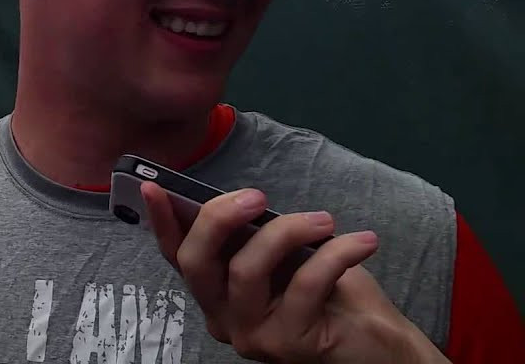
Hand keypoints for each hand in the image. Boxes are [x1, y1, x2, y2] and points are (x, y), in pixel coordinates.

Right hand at [142, 183, 447, 363]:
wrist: (378, 346)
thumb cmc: (331, 295)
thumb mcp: (288, 258)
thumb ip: (257, 238)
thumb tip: (239, 202)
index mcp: (217, 294)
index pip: (178, 257)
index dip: (162, 222)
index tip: (154, 187)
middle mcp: (223, 319)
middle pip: (196, 263)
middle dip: (219, 218)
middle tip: (257, 196)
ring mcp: (251, 336)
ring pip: (246, 270)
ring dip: (287, 231)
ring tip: (324, 220)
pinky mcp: (288, 345)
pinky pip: (304, 284)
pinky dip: (335, 253)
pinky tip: (363, 242)